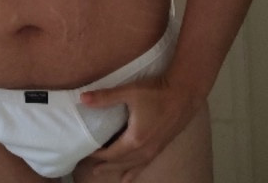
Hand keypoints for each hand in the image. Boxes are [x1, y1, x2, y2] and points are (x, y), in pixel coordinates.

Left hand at [80, 76, 201, 182]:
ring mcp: (155, 150)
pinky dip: (135, 170)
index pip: (111, 153)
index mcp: (135, 139)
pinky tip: (131, 174)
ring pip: (133, 166)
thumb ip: (105, 97)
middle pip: (121, 163)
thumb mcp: (129, 92)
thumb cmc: (156, 92)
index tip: (85, 152)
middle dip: (105, 166)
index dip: (97, 154)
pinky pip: (144, 164)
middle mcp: (145, 149)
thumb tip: (83, 98)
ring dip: (118, 170)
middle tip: (91, 170)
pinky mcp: (162, 146)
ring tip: (104, 173)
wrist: (184, 93)